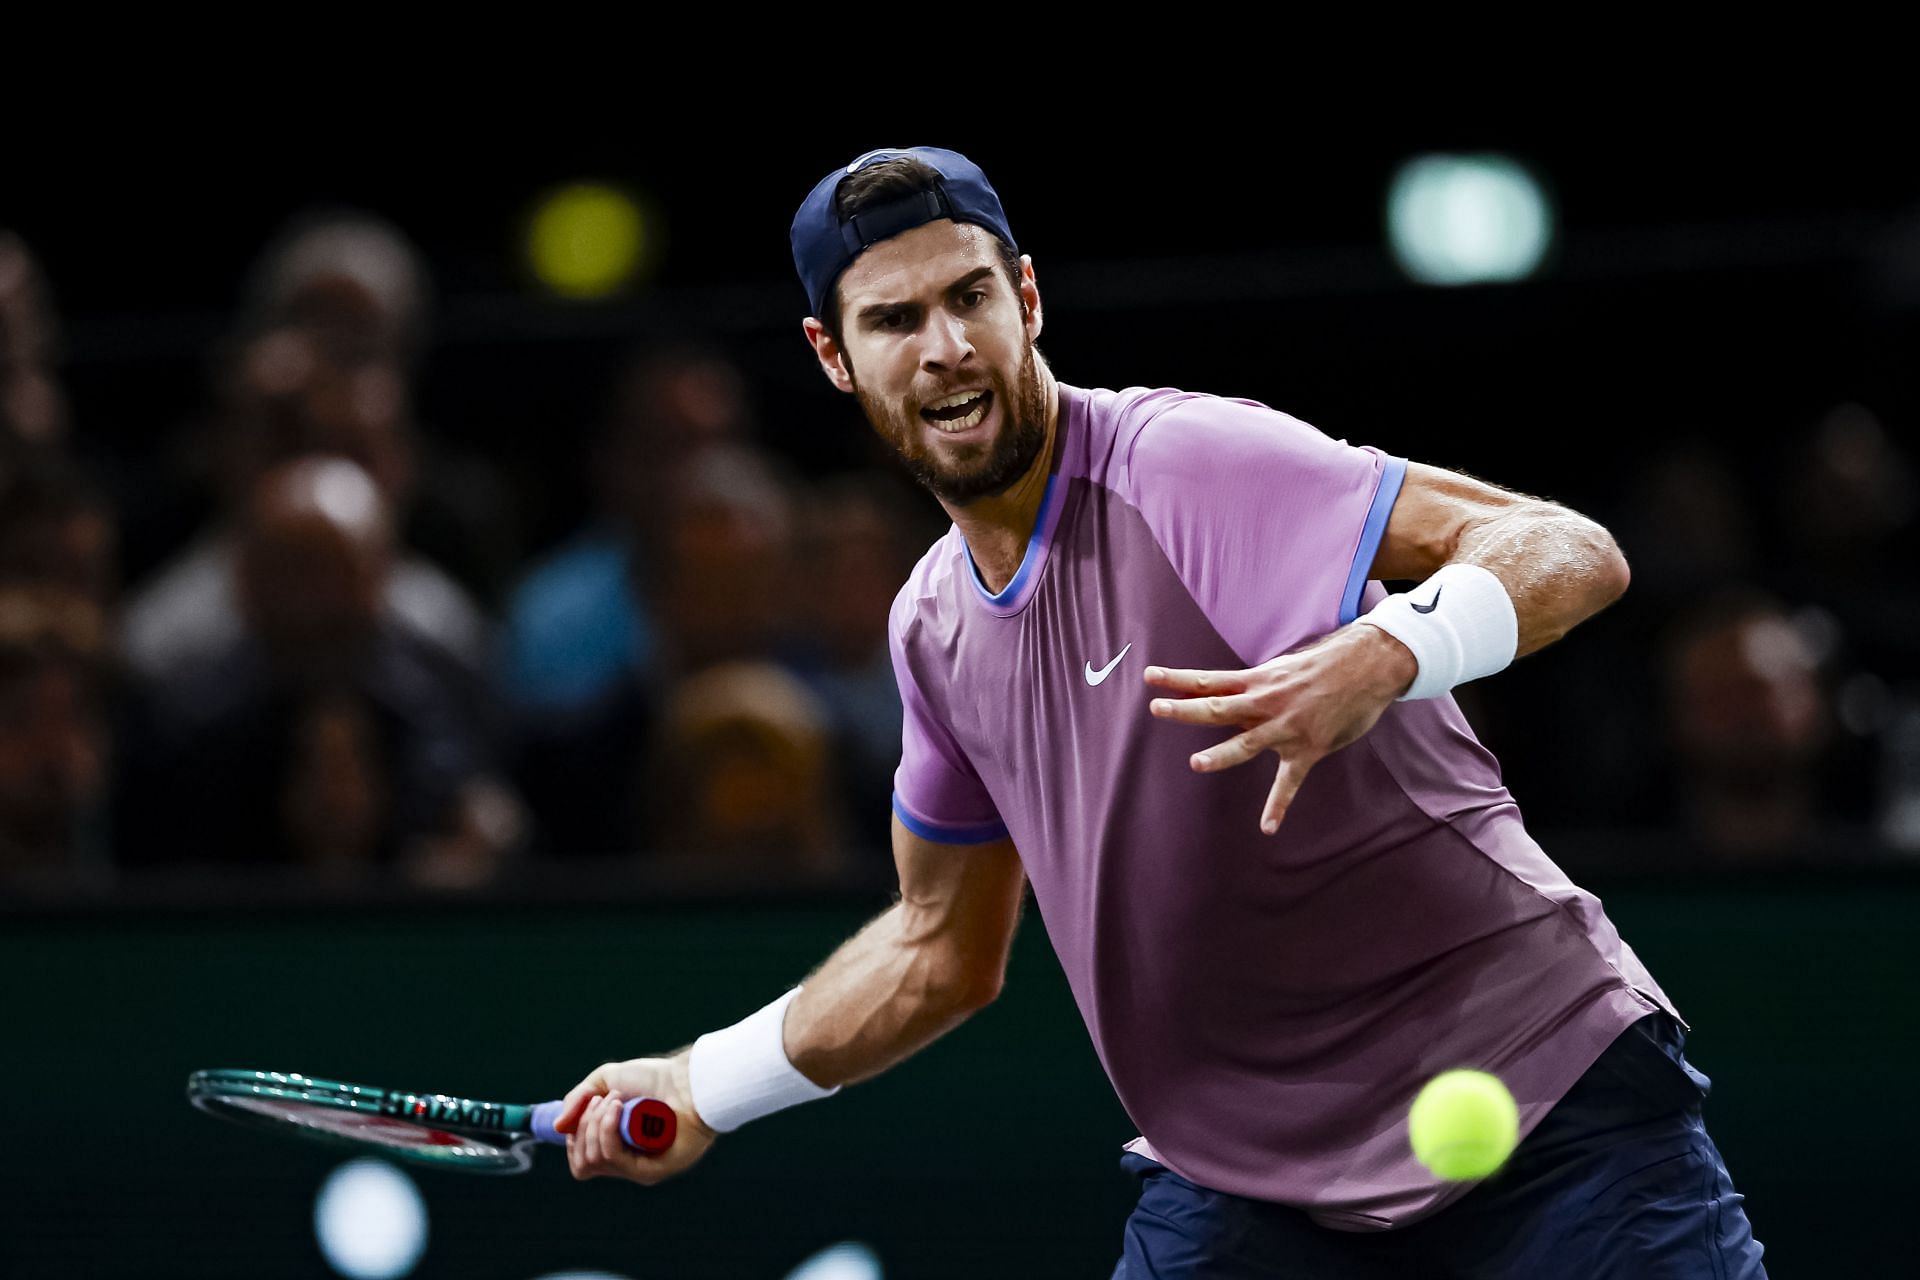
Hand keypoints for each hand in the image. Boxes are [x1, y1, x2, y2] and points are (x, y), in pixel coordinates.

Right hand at [553, 1051, 717, 1184]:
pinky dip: (607, 1130)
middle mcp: (628, 1163)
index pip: (582, 1162)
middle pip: (583, 1163)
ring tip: (616, 1100)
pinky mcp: (652, 1172)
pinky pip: (613, 1158)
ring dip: (596, 1124)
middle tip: (603, 1100)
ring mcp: (640, 1169)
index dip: (575, 1138)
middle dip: (584, 1127)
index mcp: (618, 1148)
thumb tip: (557, 1128)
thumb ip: (578, 1100)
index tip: (587, 1108)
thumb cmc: (655, 1078)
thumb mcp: (607, 1080)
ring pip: (594, 1160)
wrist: (688, 1079)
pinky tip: (618, 1108)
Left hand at [1144, 625, 1416, 833]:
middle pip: (1217, 708)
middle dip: (1185, 709)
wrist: (1370, 666)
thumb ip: (1256, 689)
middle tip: (1156, 708)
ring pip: (1247, 743)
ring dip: (1221, 754)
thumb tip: (1235, 702)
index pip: (1209, 680)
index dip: (1178, 678)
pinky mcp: (1308, 748)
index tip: (1149, 675)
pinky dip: (1278, 805)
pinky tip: (1267, 827)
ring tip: (1196, 764)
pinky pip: (1289, 782)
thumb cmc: (1326, 664)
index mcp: (1257, 682)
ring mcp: (1286, 727)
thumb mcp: (1283, 668)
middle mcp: (1266, 703)